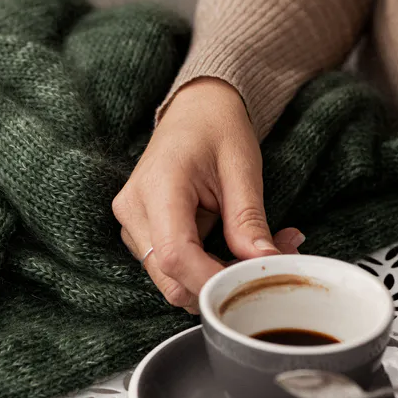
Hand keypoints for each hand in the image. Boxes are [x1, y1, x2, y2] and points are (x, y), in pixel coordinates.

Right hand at [112, 78, 303, 312]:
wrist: (193, 110)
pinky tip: (229, 252)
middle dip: (216, 286)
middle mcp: (133, 210)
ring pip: (169, 281)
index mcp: (158, 187)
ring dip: (212, 281)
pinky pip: (169, 269)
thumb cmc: (217, 129)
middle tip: (262, 267)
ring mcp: (131, 224)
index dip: (211, 280)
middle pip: (169, 279)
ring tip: (252, 254)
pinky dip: (203, 271)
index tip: (250, 285)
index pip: (176, 254)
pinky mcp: (139, 233)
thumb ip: (249, 220)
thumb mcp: (242, 169)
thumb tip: (266, 264)